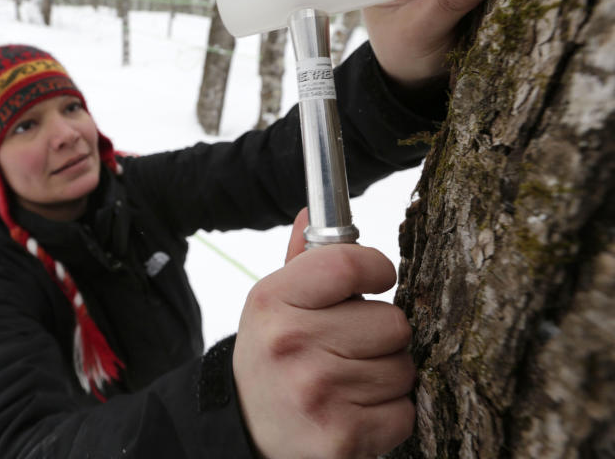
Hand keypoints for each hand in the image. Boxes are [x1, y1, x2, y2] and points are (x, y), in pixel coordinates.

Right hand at [233, 209, 414, 458]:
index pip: (349, 263)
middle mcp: (292, 344)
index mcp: (272, 301)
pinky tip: (354, 411)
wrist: (245, 431)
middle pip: (393, 321)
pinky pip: (404, 411)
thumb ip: (301, 262)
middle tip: (348, 346)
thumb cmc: (271, 359)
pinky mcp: (342, 436)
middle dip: (380, 335)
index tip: (374, 280)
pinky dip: (389, 415)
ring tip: (348, 381)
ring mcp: (317, 392)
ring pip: (404, 367)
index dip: (376, 269)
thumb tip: (313, 212)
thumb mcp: (272, 307)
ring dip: (387, 376)